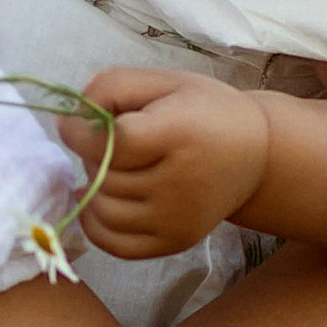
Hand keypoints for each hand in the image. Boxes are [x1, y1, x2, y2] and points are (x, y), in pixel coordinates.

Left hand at [68, 64, 270, 259]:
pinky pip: (115, 244)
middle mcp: (180, 184)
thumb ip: (112, 87)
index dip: (83, 133)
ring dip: (94, 188)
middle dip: (93, 157)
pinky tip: (101, 200)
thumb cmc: (205, 111)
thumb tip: (70, 120)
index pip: (111, 144)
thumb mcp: (165, 82)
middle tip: (109, 144)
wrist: (257, 156)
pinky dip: (96, 224)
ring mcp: (177, 219)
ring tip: (112, 169)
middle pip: (104, 177)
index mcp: (179, 135)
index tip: (78, 124)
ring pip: (103, 211)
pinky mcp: (174, 242)